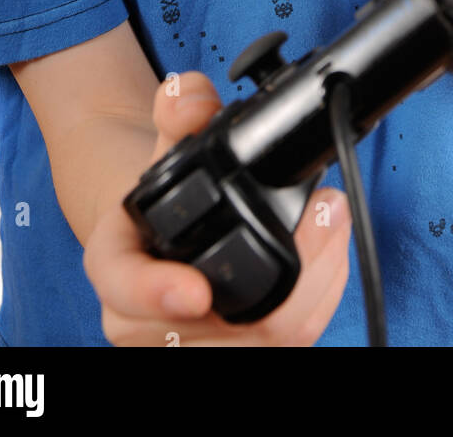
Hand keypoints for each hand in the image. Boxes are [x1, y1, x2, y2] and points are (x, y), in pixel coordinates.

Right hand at [84, 72, 351, 345]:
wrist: (169, 231)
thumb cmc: (171, 192)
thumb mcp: (169, 143)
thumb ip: (181, 111)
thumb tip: (191, 97)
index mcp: (116, 265)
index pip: (123, 289)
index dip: (157, 294)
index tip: (197, 293)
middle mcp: (143, 321)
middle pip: (213, 330)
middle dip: (284, 281)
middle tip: (325, 214)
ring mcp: (189, 346)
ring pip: (260, 344)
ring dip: (314, 287)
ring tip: (336, 224)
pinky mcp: (234, 355)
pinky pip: (284, 347)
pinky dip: (318, 303)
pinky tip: (331, 259)